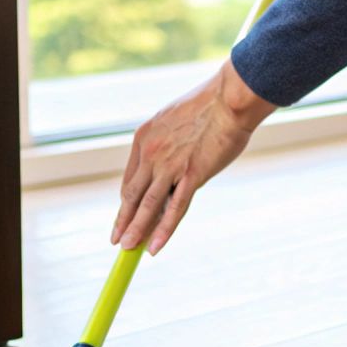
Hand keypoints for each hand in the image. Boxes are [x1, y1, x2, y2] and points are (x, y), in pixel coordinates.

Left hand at [112, 60, 276, 254]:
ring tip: (127, 248)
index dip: (127, 201)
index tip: (125, 214)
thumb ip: (167, 142)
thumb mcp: (175, 120)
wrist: (230, 98)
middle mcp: (151, 153)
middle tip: (116, 240)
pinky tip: (154, 247)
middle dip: (124, 220)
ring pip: (148, 205)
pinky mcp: (192, 175)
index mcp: (144, 137)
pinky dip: (163, 230)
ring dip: (136, 229)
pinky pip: (174, 209)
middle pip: (133, 195)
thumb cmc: (210, 106)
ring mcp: (170, 165)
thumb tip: (171, 161)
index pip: (130, 178)